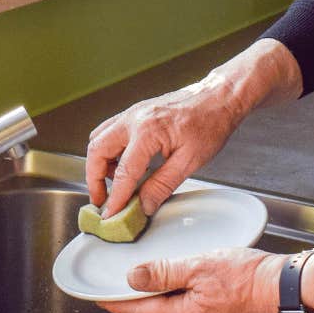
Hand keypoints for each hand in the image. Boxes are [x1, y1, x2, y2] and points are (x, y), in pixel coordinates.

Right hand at [85, 38, 302, 216]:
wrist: (218, 98)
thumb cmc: (210, 123)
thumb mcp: (190, 161)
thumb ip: (162, 185)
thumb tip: (145, 205)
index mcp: (147, 131)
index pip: (123, 173)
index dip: (115, 198)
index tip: (110, 214)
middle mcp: (134, 119)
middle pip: (97, 151)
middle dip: (94, 179)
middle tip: (102, 200)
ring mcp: (132, 113)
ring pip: (99, 138)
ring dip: (99, 163)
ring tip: (112, 183)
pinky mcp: (135, 113)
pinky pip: (109, 131)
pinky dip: (108, 150)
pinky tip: (122, 163)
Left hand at [96, 247, 284, 312]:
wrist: (287, 287)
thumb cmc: (250, 276)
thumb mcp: (199, 265)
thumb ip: (164, 272)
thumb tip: (134, 278)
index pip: (142, 311)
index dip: (119, 304)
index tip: (101, 300)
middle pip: (163, 309)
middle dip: (149, 295)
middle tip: (132, 280)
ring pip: (184, 308)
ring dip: (175, 292)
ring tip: (171, 273)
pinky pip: (203, 308)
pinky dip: (195, 294)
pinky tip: (201, 280)